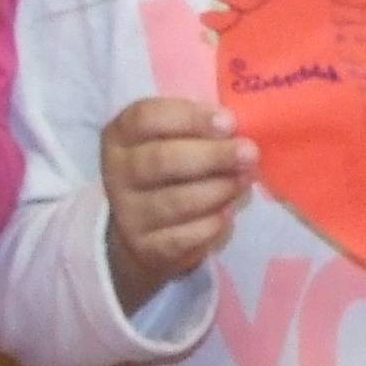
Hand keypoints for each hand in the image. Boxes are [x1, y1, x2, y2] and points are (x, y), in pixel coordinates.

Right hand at [102, 98, 256, 313]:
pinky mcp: (146, 248)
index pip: (147, 118)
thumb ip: (196, 128)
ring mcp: (129, 214)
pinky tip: (228, 211)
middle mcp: (117, 174)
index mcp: (120, 136)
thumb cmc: (168, 170)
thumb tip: (235, 127)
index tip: (229, 122)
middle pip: (162, 160)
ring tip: (244, 180)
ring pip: (176, 201)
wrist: (142, 231)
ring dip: (219, 189)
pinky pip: (184, 236)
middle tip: (249, 153)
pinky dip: (212, 223)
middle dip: (213, 155)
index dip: (190, 118)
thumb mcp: (172, 139)